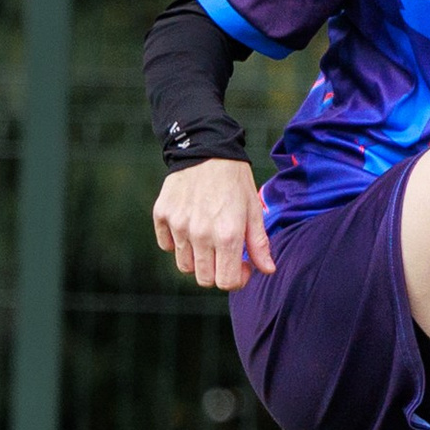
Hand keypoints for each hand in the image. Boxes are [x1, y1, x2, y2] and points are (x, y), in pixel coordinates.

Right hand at [152, 159, 274, 291]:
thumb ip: (259, 244)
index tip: (242, 265)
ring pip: (184, 265)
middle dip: (218, 272)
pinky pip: (167, 245)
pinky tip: (190, 225)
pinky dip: (178, 243)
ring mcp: (178, 225)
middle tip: (225, 254)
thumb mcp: (253, 210)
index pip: (227, 281)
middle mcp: (200, 234)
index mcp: (227, 234)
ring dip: (198, 259)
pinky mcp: (162, 215)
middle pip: (205, 279)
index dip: (238, 279)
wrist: (206, 147)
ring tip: (208, 238)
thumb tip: (268, 270)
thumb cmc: (234, 180)